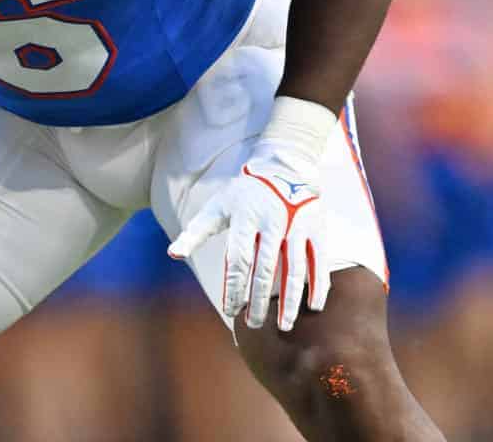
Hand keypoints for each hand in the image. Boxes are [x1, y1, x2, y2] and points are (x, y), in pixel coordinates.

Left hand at [169, 152, 328, 331]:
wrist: (284, 166)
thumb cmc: (244, 194)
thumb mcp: (217, 207)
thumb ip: (196, 232)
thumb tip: (173, 254)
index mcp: (245, 217)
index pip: (238, 259)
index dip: (234, 288)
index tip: (230, 310)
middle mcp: (272, 221)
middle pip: (265, 268)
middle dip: (258, 300)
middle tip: (252, 324)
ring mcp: (297, 226)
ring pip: (295, 270)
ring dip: (290, 301)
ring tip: (283, 326)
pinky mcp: (316, 229)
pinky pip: (318, 262)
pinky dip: (318, 285)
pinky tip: (312, 307)